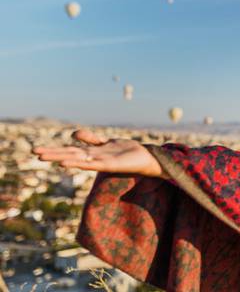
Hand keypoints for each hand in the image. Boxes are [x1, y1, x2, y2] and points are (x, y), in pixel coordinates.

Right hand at [32, 129, 166, 178]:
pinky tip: (66, 164)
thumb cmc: (126, 152)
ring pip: (77, 159)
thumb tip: (73, 134)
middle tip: (33, 153)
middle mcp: (93, 158)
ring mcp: (100, 161)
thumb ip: (90, 139)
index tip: (36, 151)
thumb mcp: (106, 142)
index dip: (54, 150)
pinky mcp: (109, 165)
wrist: (145, 158)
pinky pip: (91, 164)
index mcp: (92, 153)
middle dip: (52, 154)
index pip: (69, 150)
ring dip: (60, 158)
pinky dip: (78, 163)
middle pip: (69, 154)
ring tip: (43, 157)